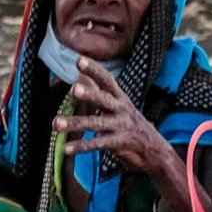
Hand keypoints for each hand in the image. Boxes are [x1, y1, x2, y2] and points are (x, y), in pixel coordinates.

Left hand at [62, 59, 173, 181]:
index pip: (107, 80)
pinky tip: (67, 148)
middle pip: (104, 99)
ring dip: (75, 123)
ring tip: (56, 123)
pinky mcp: (120, 143)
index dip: (94, 70)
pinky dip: (82, 146)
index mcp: (120, 98)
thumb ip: (100, 93)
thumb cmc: (132, 127)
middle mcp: (121, 109)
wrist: (155, 151)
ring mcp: (121, 126)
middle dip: (89, 93)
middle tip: (73, 89)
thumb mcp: (119, 107)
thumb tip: (81, 77)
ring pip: (96, 123)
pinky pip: (98, 144)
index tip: (79, 60)